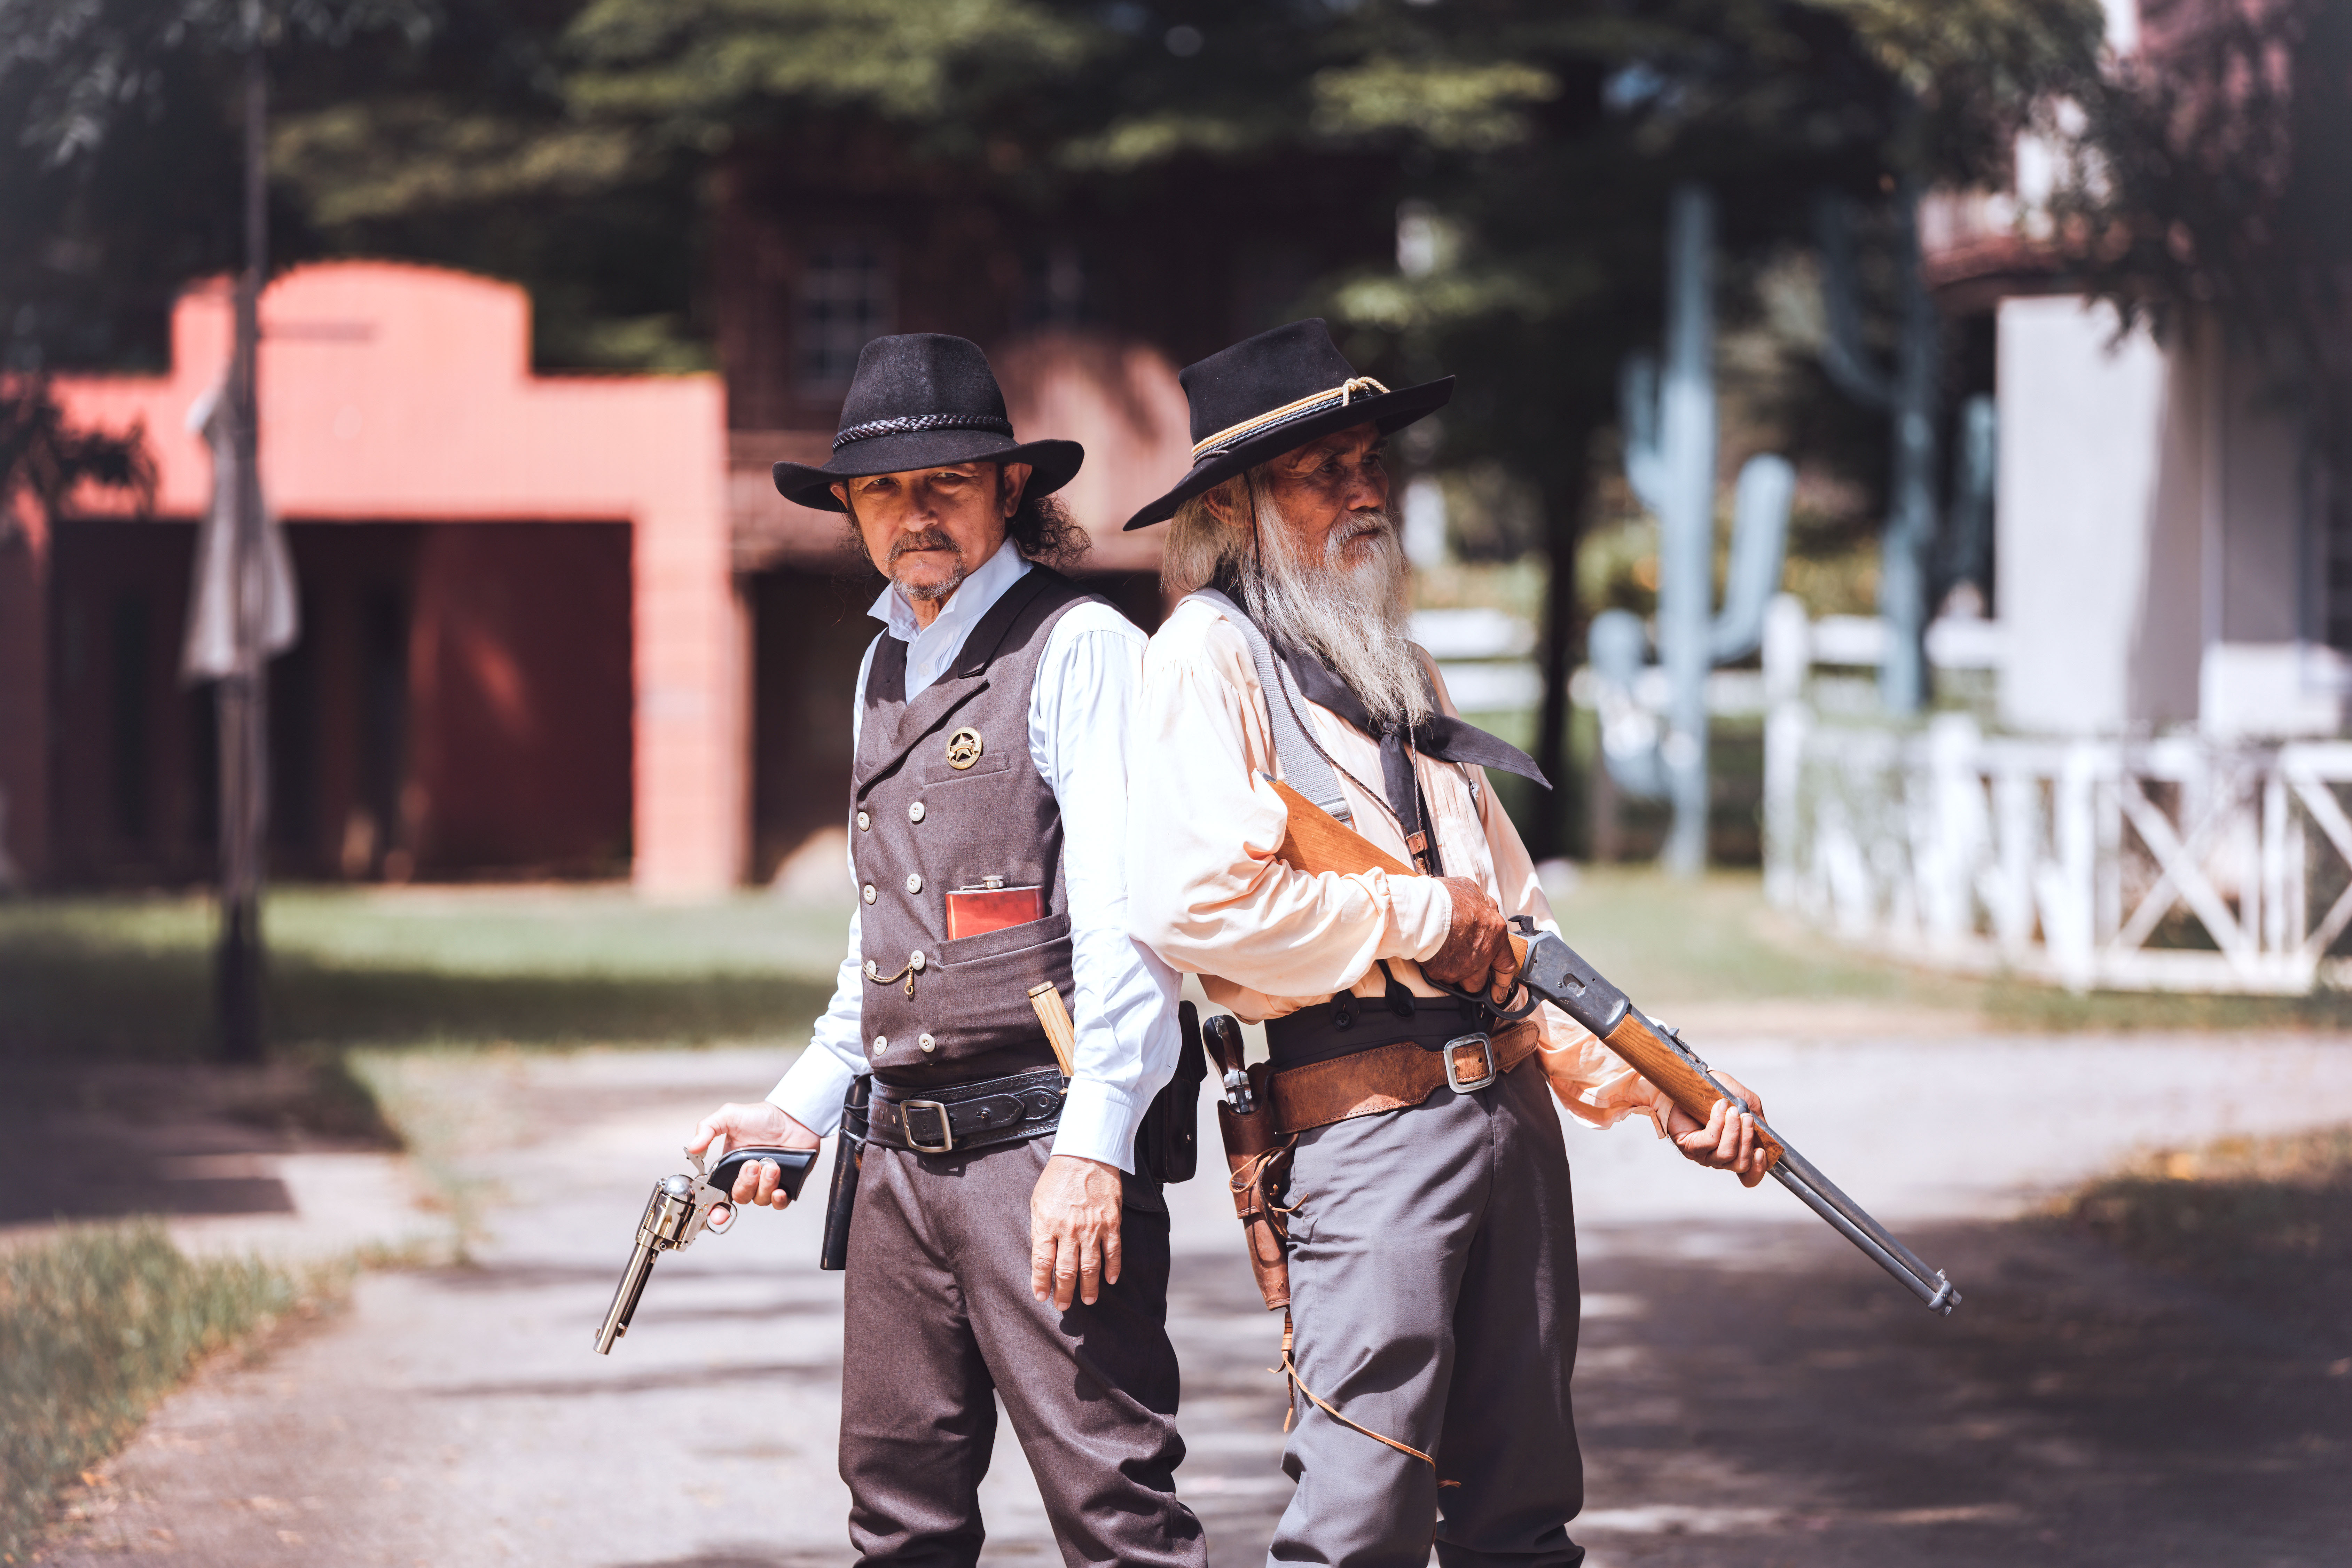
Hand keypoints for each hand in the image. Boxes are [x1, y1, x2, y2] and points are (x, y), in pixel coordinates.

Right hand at [688, 1102, 820, 1210]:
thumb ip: (708, 1128)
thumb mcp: (730, 1116)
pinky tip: (779, 1189)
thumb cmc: (762, 1116)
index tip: (718, 1213)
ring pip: (760, 1199)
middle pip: (740, 1197)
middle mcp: (748, 1177)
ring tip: (772, 1165)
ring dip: (765, 1184)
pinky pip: (779, 1203)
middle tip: (753, 1165)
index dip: (716, 1207)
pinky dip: (778, 1199)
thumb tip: (692, 1147)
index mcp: (731, 1167)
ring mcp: (766, 1182)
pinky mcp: (786, 1185)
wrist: (793, 1117)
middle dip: (745, 1183)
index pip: (719, 1193)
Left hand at [1029, 1153, 1122, 1309]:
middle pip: (1066, 1271)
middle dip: (1064, 1293)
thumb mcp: (1038, 1201)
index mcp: (1047, 1224)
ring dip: (1089, 1287)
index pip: (1042, 1263)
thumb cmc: (1057, 1177)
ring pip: (1090, 1267)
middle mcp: (1069, 1230)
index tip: (1041, 1296)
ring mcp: (1092, 1227)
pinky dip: (1113, 1268)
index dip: (1041, 1283)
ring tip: (1089, 1300)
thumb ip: (1039, 1229)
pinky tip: (1110, 1280)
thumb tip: (1042, 1256)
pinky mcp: (1111, 1222)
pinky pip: (1113, 1251)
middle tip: (1064, 1307)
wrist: (1086, 1154)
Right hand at [1422, 877, 1521, 1002]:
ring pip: (1462, 983)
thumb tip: (1484, 906)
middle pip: (1481, 980)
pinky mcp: (1444, 972)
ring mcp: (1464, 966)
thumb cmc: (1446, 899)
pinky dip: (1438, 970)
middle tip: (1465, 971)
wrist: (1424, 911)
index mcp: (1495, 933)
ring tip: (1446, 962)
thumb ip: (1482, 904)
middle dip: (1474, 979)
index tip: (1500, 990)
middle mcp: (1483, 954)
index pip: (1506, 964)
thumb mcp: (1472, 891)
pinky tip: (1432, 957)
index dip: (1503, 980)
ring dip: (1456, 976)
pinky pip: (1442, 977)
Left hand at [1660, 1074, 1770, 1187]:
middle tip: (1746, 1117)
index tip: (1761, 1152)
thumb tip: (1765, 1136)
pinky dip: (1718, 1123)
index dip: (1758, 1169)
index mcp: (1736, 1152)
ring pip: (1726, 1154)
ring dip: (1733, 1131)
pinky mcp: (1690, 1147)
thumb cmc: (1717, 1093)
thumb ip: (1759, 1120)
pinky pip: (1709, 1142)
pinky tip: (1719, 1108)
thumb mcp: (1746, 1103)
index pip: (1749, 1175)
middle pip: (1740, 1164)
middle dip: (1747, 1140)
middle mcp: (1720, 1158)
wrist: (1691, 1082)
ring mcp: (1704, 1155)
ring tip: (1733, 1111)